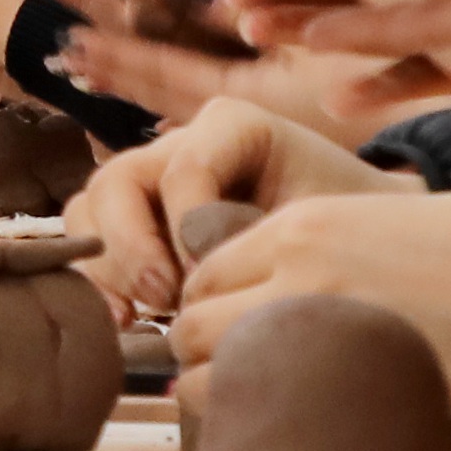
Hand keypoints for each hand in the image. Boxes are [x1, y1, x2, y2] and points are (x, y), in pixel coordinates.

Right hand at [67, 99, 383, 310]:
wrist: (359, 245)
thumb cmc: (346, 229)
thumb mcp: (324, 222)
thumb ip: (270, 238)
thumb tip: (210, 281)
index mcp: (233, 127)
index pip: (185, 166)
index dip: (187, 224)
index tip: (211, 276)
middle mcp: (180, 146)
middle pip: (118, 181)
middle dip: (133, 245)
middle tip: (167, 298)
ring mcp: (150, 183)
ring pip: (90, 210)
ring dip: (108, 266)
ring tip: (141, 316)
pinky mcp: (136, 224)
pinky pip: (92, 244)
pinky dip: (100, 283)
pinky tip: (127, 322)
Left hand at [168, 193, 450, 415]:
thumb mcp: (379, 221)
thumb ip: (316, 257)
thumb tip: (272, 304)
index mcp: (299, 226)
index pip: (203, 276)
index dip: (211, 313)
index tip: (234, 338)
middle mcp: (291, 271)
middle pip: (192, 327)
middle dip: (204, 359)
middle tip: (243, 384)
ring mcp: (315, 330)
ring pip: (211, 377)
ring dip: (224, 401)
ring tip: (262, 415)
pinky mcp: (346, 385)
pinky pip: (265, 416)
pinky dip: (261, 431)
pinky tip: (287, 438)